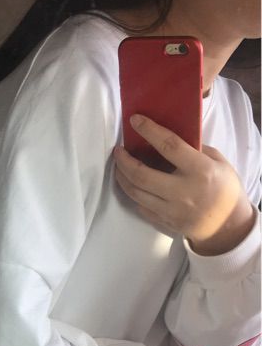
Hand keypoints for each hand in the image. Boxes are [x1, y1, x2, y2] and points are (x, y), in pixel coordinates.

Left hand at [113, 114, 255, 255]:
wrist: (226, 225)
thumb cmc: (224, 189)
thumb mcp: (219, 163)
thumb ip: (196, 150)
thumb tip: (169, 138)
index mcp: (200, 171)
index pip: (170, 146)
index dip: (150, 131)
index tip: (135, 121)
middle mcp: (182, 191)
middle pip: (142, 174)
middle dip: (124, 160)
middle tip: (118, 150)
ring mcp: (170, 209)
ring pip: (135, 192)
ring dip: (122, 177)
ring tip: (119, 165)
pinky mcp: (163, 220)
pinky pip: (140, 205)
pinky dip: (132, 192)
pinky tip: (130, 183)